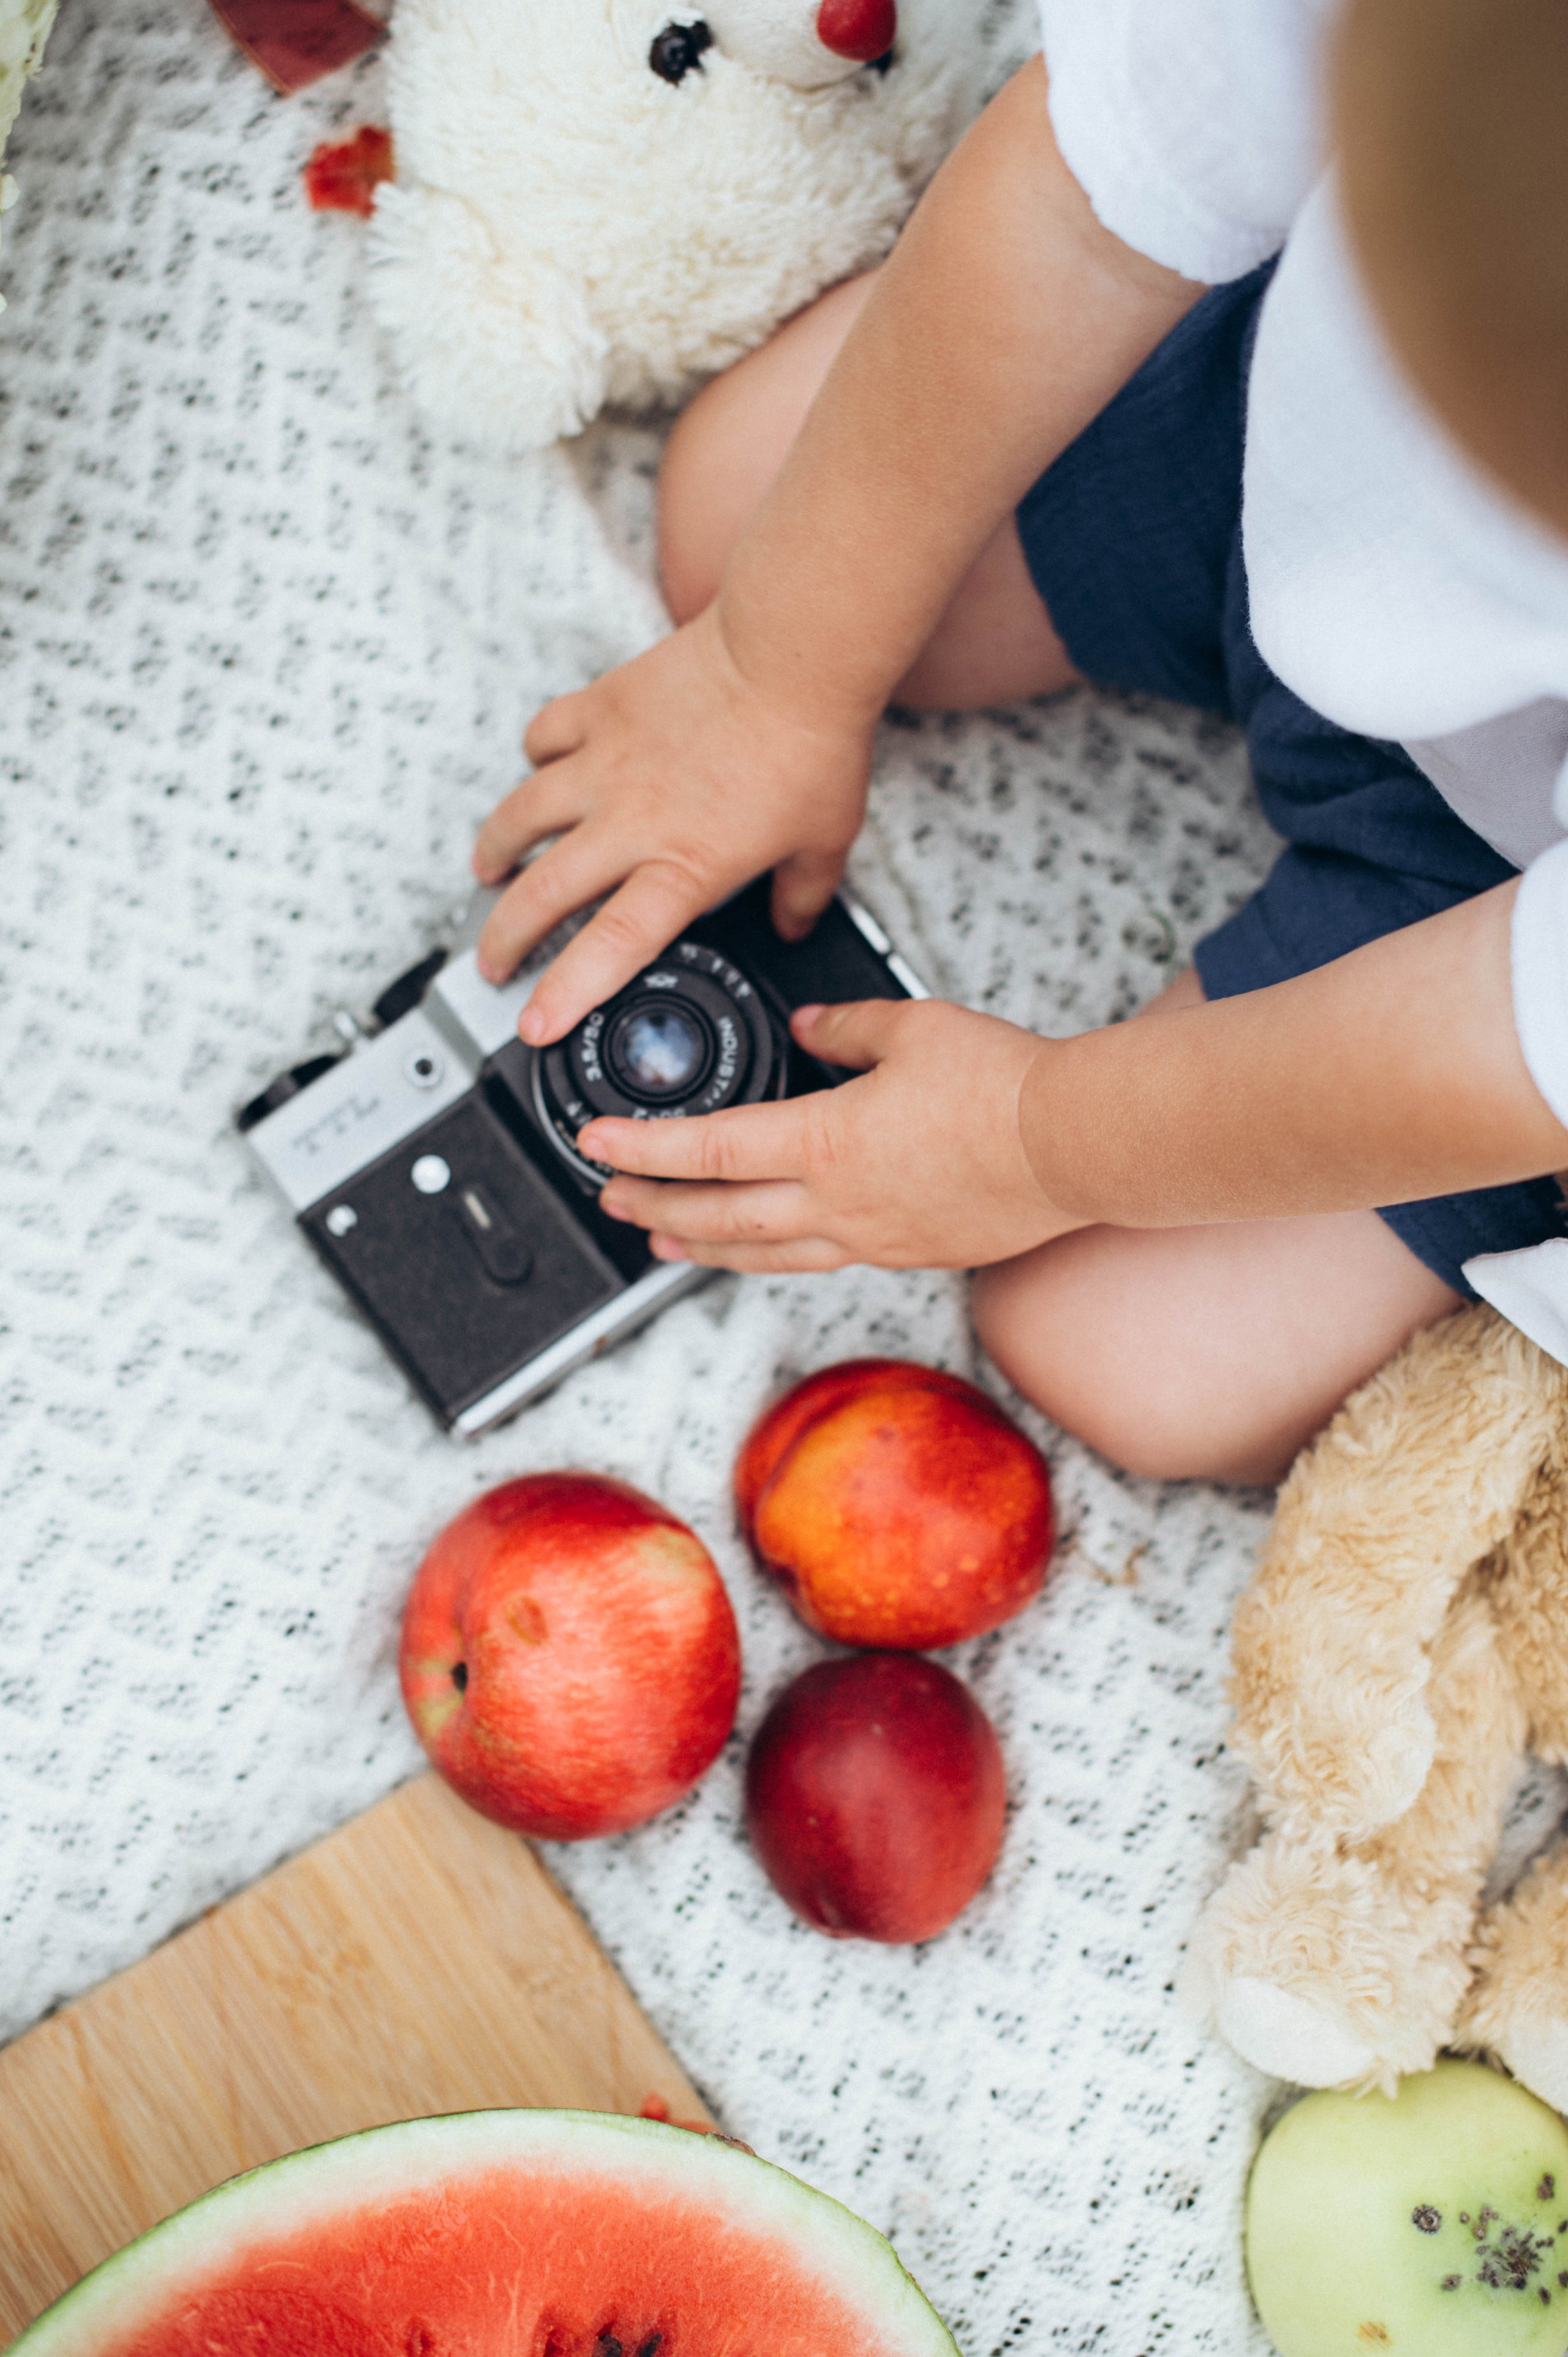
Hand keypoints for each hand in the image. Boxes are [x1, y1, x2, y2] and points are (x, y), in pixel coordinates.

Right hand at [472, 603, 875, 1044]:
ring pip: (522, 815)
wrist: (790, 654)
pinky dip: (534, 755)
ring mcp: (605, 761)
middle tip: (493, 962)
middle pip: (541, 893)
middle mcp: (630, 820)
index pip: (609, 947)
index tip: (533, 1024)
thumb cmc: (811, 744)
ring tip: (488, 872)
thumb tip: (794, 923)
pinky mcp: (600, 707)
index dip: (563, 992)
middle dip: (505, 938)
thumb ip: (801, 896)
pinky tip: (538, 766)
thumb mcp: (824, 843)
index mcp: (683, 866)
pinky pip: (544, 735)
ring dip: (497, 849)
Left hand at [578, 998, 1082, 1272]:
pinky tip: (764, 1251)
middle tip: (611, 1201)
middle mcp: (837, 1203)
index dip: (641, 1150)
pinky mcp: (906, 1252)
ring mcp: (870, 1237)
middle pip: (717, 1218)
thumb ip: (846, 1027)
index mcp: (825, 1142)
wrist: (1076, 1144)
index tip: (595, 1145)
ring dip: (701, 1249)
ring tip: (662, 1245)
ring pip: (762, 1254)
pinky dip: (770, 1257)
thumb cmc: (1004, 1086)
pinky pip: (817, 1262)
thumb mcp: (912, 1027)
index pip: (706, 1150)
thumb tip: (810, 1027)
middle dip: (653, 1208)